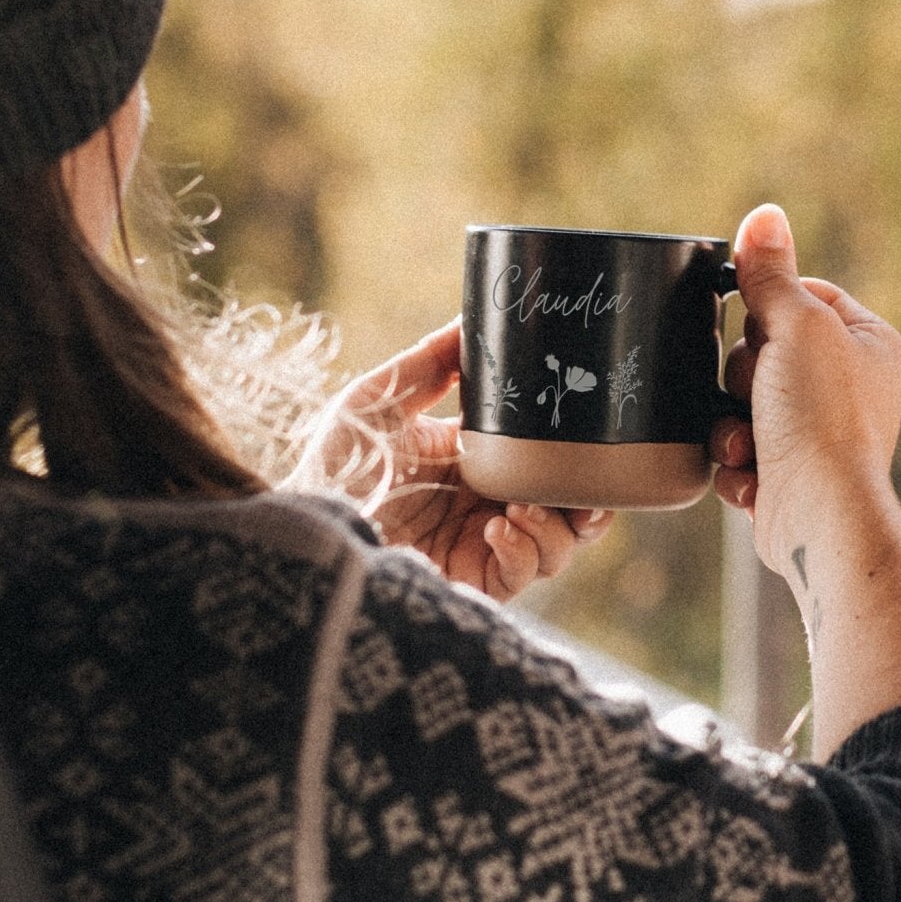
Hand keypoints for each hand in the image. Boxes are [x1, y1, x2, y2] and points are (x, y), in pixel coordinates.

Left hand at [291, 320, 610, 600]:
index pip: (548, 462)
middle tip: (585, 486)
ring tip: (523, 505)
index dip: (579, 455)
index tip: (594, 432)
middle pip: (570, 511)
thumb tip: (471, 318)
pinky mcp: (473, 583)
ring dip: (556, 525)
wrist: (307, 521)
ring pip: (559, 546)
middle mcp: (489, 507)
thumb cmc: (335, 460)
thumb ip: (431, 361)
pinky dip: (525, 550)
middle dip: (590, 502)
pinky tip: (498, 528)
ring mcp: (484, 548)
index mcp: (480, 462)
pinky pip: (524, 574)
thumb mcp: (383, 397)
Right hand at [709, 204, 900, 573]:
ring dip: (732, 421)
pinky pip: (735, 446)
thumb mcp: (798, 326)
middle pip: (762, 348)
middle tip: (761, 393)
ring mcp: (816, 432)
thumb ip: (773, 273)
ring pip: (739, 400)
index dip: (768, 309)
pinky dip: (736, 461)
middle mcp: (849, 386)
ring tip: (752, 441)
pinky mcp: (785, 473)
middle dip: (744, 375)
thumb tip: (764, 216)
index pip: (803, 296)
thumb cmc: (821, 418)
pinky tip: (754, 472)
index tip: (761, 327)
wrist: (818, 515)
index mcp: (868, 343)